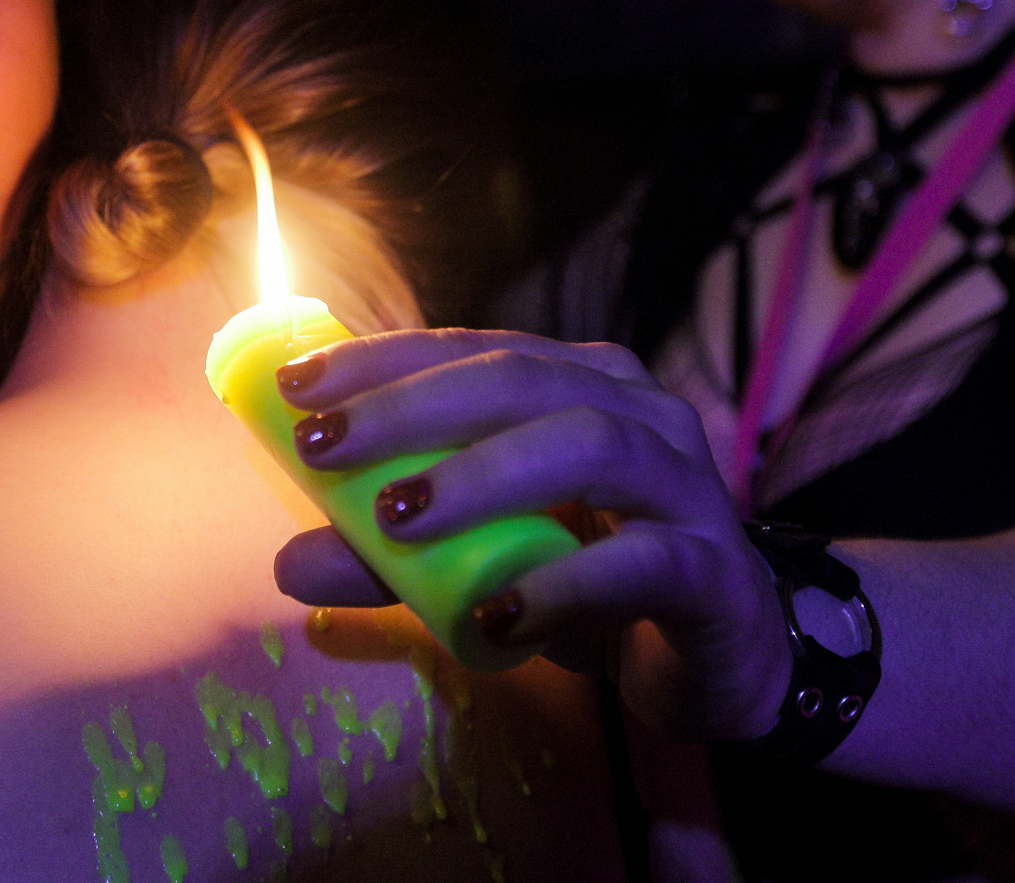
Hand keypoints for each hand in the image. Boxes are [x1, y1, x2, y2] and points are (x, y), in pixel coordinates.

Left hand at [270, 329, 791, 741]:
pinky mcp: (713, 570)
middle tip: (325, 446)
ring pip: (587, 444)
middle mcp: (637, 414)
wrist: (727, 662)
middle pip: (521, 380)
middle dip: (413, 407)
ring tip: (398, 517)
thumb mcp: (485, 568)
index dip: (383, 360)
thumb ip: (396, 563)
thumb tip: (288, 563)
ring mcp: (684, 486)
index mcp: (581, 386)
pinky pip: (639, 560)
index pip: (473, 351)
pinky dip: (562, 583)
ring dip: (484, 475)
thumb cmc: (599, 586)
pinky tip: (496, 616)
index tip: (295, 387)